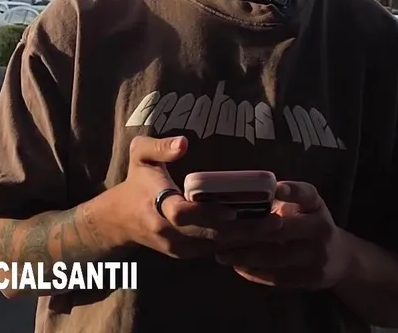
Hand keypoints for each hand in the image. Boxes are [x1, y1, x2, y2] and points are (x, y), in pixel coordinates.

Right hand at [103, 136, 283, 258]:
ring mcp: (178, 248)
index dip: (208, 214)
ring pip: (216, 246)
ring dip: (247, 239)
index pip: (183, 214)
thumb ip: (159, 146)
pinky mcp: (187, 254)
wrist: (119, 220)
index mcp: (156, 207)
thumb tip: (184, 142)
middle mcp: (168, 233)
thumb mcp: (139, 155)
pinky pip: (215, 250)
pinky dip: (239, 244)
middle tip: (275, 222)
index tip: (233, 210)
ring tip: (277, 229)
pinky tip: (263, 236)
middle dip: (243, 230)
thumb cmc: (136, 181)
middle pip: (209, 235)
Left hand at [215, 181, 349, 288]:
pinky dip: (255, 272)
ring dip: (246, 257)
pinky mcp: (312, 278)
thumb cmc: (309, 223)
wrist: (340, 258)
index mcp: (316, 207)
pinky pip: (279, 277)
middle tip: (220, 233)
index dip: (291, 191)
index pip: (306, 194)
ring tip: (222, 255)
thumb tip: (240, 193)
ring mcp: (318, 257)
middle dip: (248, 232)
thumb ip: (281, 199)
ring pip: (276, 258)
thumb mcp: (304, 205)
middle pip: (281, 231)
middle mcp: (321, 230)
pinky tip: (237, 267)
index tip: (275, 189)